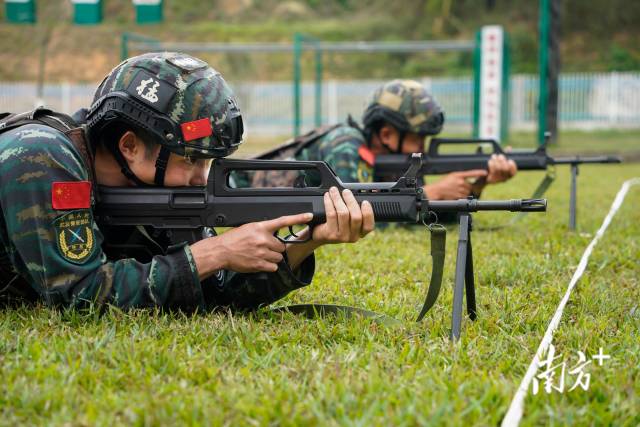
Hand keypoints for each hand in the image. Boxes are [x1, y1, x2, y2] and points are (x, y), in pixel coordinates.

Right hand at [190, 212, 312, 275]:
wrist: (221, 251)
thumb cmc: (234, 239)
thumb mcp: (249, 227)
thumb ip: (263, 230)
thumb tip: (275, 234)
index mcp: (261, 227)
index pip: (283, 220)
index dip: (298, 218)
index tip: (309, 215)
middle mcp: (263, 239)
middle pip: (282, 245)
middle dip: (276, 248)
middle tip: (264, 247)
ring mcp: (262, 252)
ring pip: (278, 257)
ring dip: (272, 257)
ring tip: (260, 255)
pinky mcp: (260, 264)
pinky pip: (273, 266)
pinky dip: (269, 266)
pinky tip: (259, 262)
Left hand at [311, 187, 374, 243]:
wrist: (320, 235)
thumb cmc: (336, 223)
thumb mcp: (348, 220)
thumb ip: (354, 210)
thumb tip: (352, 194)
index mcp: (360, 233)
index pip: (369, 226)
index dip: (368, 213)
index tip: (365, 201)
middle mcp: (353, 237)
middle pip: (356, 217)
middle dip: (351, 201)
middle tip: (346, 191)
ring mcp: (341, 237)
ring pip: (343, 214)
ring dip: (338, 199)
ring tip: (334, 190)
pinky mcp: (330, 234)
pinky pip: (331, 214)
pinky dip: (329, 202)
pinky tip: (327, 196)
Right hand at [424, 170, 487, 199]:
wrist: (438, 190)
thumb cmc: (444, 183)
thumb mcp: (452, 176)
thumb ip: (461, 177)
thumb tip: (468, 180)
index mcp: (458, 175)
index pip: (471, 173)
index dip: (479, 173)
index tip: (485, 173)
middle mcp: (460, 182)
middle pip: (470, 185)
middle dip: (467, 187)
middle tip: (460, 187)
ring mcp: (460, 189)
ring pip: (468, 191)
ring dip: (465, 192)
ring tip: (457, 191)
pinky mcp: (459, 195)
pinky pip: (465, 196)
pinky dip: (462, 196)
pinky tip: (456, 194)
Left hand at [486, 153, 516, 183]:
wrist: (484, 176)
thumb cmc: (494, 167)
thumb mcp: (501, 160)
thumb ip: (506, 154)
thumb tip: (509, 148)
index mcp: (509, 175)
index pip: (514, 172)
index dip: (513, 166)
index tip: (510, 160)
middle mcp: (504, 179)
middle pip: (505, 168)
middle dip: (502, 160)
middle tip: (499, 155)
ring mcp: (498, 180)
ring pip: (498, 169)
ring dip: (496, 161)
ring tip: (493, 156)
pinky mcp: (491, 180)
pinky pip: (492, 171)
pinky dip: (491, 164)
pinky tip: (490, 161)